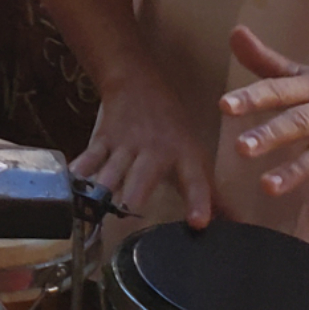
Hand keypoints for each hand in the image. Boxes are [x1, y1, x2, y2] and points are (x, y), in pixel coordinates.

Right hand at [68, 57, 215, 226]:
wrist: (136, 83)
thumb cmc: (172, 130)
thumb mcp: (196, 158)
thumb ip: (214, 197)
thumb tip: (240, 226)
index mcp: (184, 157)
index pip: (195, 182)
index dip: (199, 201)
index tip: (199, 223)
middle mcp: (154, 152)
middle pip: (143, 175)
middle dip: (135, 193)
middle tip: (130, 212)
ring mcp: (125, 146)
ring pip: (111, 169)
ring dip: (102, 187)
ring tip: (93, 208)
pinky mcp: (102, 141)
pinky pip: (89, 158)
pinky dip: (78, 171)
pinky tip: (68, 187)